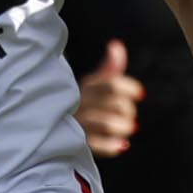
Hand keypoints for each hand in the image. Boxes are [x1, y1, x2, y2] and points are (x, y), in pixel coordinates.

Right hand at [74, 39, 142, 156]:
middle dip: (127, 110)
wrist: (52, 125)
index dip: (129, 89)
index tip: (140, 94)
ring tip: (129, 128)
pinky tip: (123, 145)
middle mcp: (81, 104)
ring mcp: (78, 124)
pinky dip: (112, 146)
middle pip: (113, 104)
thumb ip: (109, 69)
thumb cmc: (84, 103)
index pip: (112, 84)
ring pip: (106, 124)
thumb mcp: (96, 84)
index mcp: (87, 87)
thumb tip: (116, 45)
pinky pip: (97, 145)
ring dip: (123, 126)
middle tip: (128, 115)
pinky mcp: (78, 144)